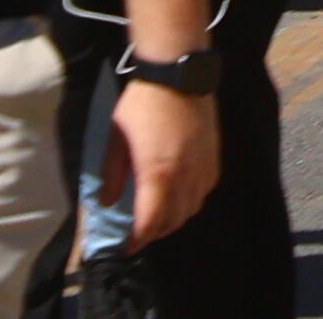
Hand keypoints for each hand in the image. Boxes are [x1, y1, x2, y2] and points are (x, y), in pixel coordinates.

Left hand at [106, 81, 220, 252]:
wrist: (178, 74)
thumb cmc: (141, 106)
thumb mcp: (116, 140)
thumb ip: (113, 175)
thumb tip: (108, 202)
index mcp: (157, 173)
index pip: (149, 222)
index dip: (137, 241)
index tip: (125, 247)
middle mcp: (184, 175)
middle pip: (173, 220)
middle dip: (154, 233)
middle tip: (138, 234)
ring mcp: (203, 165)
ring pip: (193, 208)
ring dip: (174, 219)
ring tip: (158, 217)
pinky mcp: (215, 156)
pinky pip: (206, 190)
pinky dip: (192, 201)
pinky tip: (180, 195)